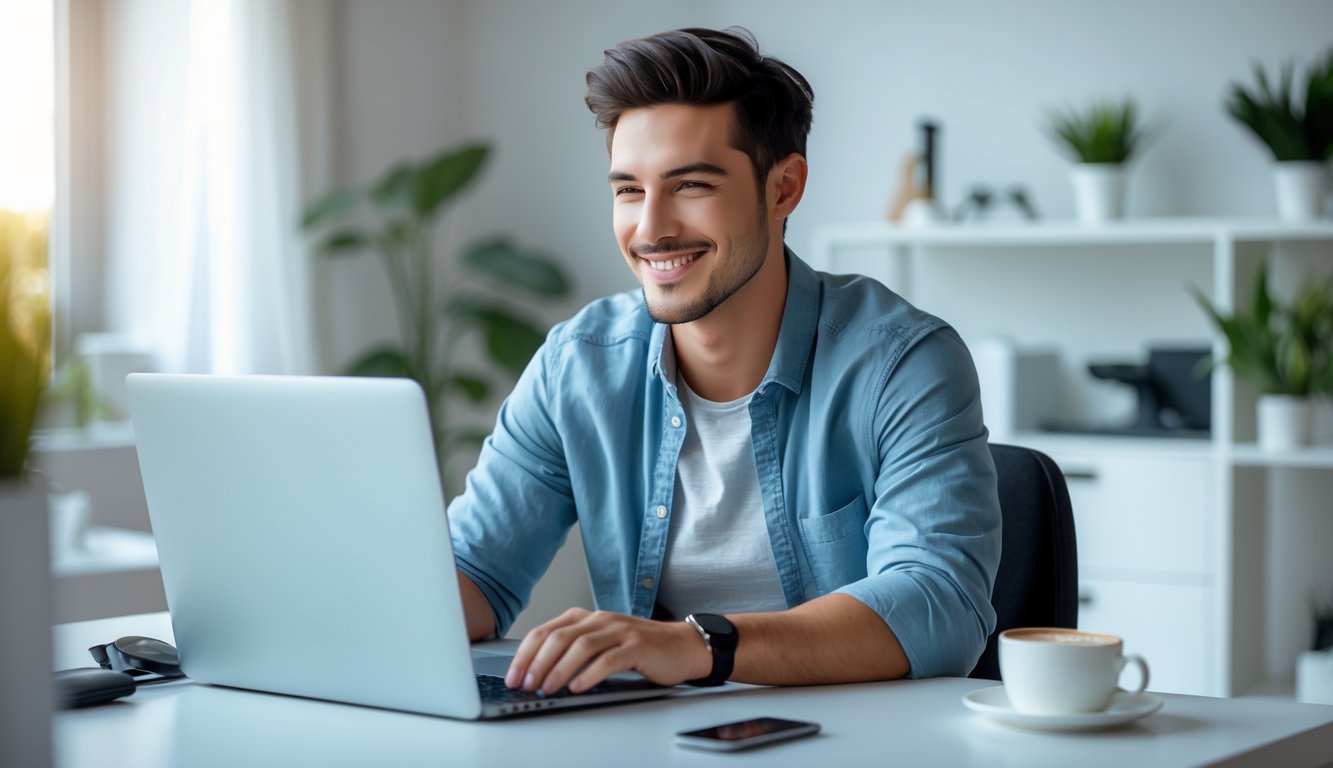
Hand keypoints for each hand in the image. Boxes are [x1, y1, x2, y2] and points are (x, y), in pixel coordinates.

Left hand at [504, 608, 710, 693]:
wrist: (681, 646)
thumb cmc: (639, 648)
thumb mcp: (601, 643)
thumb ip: (574, 651)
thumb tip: (538, 673)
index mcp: (586, 617)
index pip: (545, 631)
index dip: (526, 654)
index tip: (513, 674)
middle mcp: (600, 619)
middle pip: (559, 637)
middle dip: (537, 663)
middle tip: (526, 684)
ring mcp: (619, 630)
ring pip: (581, 646)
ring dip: (559, 669)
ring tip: (547, 688)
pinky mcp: (637, 646)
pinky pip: (608, 659)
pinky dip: (589, 674)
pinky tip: (578, 687)